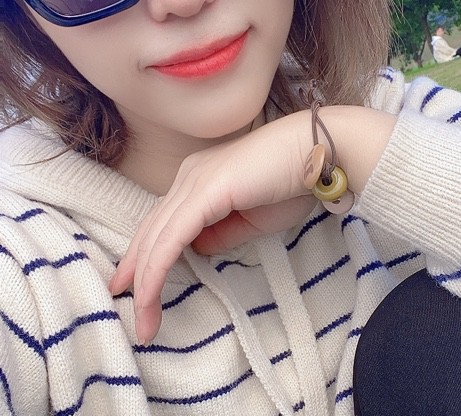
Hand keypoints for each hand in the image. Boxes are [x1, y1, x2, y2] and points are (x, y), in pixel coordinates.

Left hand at [109, 111, 316, 343]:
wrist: (316, 156)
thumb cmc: (291, 184)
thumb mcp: (251, 221)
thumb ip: (221, 235)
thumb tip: (197, 250)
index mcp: (198, 180)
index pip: (164, 222)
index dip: (147, 256)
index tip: (138, 289)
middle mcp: (188, 177)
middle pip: (152, 230)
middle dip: (136, 271)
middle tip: (130, 309)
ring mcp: (193, 181)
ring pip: (156, 237)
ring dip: (145, 281)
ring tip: (142, 318)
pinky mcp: (203, 192)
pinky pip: (171, 237)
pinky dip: (157, 269)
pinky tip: (149, 294)